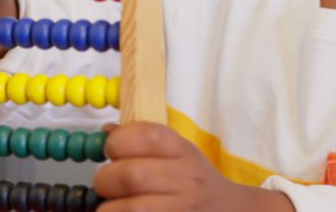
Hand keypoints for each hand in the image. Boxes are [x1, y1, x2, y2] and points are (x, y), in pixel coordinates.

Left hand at [94, 123, 294, 211]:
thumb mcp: (178, 153)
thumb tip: (106, 131)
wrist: (230, 211)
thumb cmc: (195, 181)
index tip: (111, 150)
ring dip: (109, 208)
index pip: (144, 136)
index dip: (117, 141)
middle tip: (106, 184)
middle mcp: (186, 181)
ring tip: (115, 205)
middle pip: (130, 175)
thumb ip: (144, 141)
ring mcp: (181, 209)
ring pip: (129, 209)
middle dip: (105, 179)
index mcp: (183, 151)